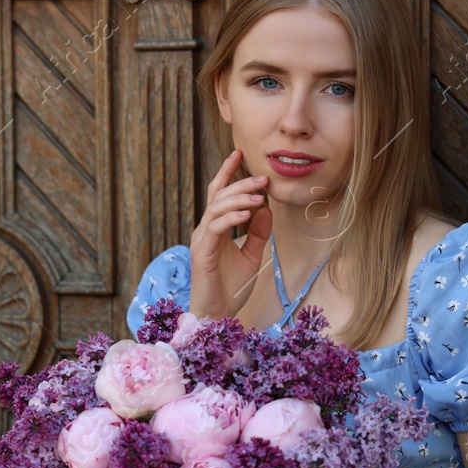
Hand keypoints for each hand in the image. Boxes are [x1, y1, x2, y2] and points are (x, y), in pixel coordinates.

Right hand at [188, 149, 271, 319]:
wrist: (218, 314)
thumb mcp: (252, 255)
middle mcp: (205, 230)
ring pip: (217, 208)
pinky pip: (216, 227)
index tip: (239, 153)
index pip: (219, 194)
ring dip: (239, 198)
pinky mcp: (202, 252)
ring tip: (260, 196)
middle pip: (219, 196)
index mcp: (215, 229)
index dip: (227, 172)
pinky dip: (232, 218)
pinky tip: (248, 214)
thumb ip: (257, 233)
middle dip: (240, 183)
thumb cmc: (231, 288)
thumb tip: (266, 210)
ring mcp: (201, 240)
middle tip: (263, 178)